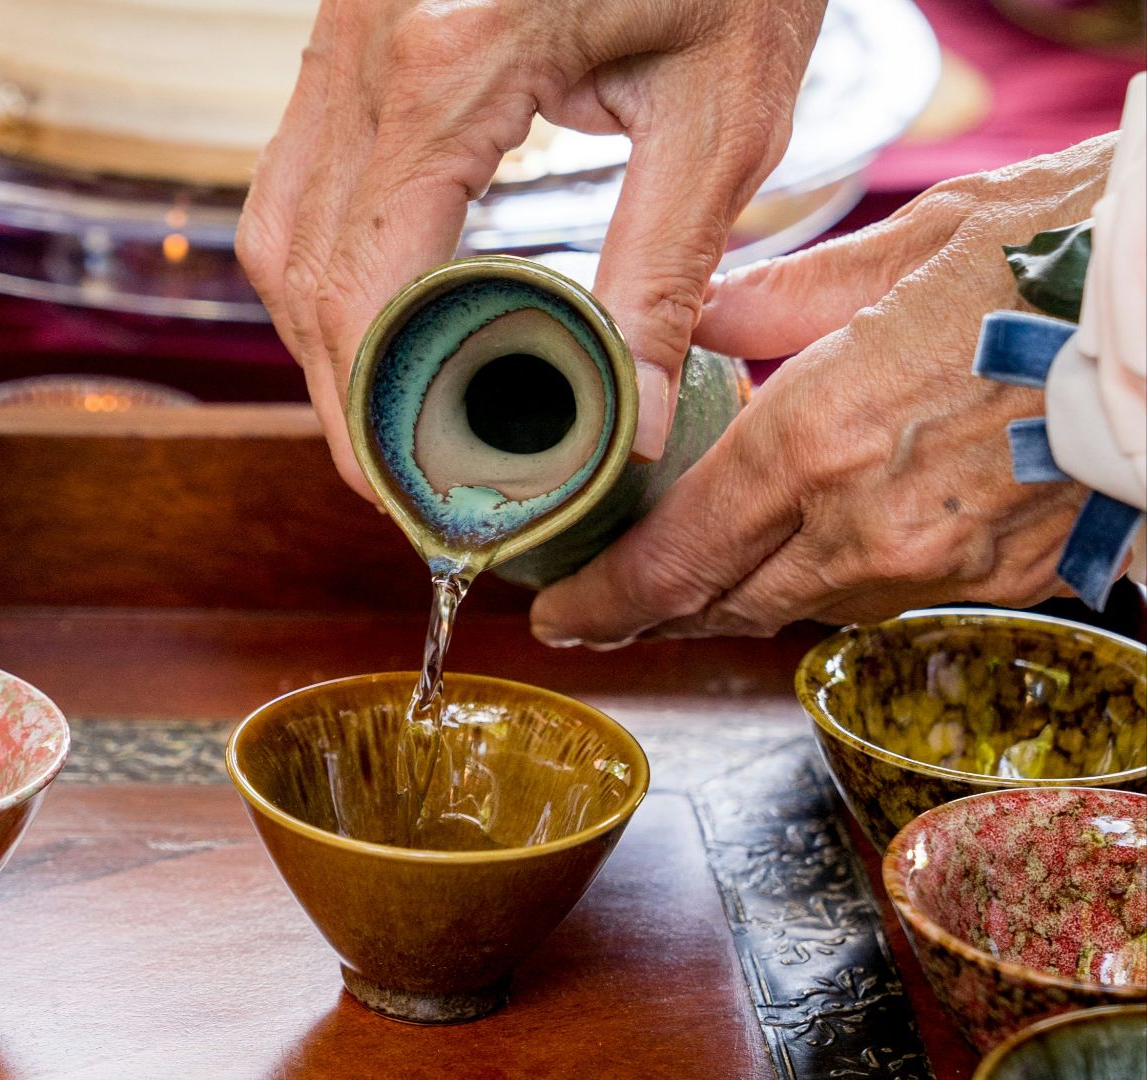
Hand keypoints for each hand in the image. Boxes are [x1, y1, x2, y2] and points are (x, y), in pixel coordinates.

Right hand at [236, 0, 824, 498]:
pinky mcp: (348, 27)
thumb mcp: (723, 110)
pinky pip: (299, 173)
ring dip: (321, 334)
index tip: (418, 493)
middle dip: (342, 392)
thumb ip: (662, 277)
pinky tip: (388, 316)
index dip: (376, 411)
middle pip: (300, 268)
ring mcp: (342, 26)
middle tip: (404, 477)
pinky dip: (328, 262)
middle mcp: (368, 39)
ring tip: (392, 414)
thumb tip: (633, 427)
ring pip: (277, 224)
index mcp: (454, 57)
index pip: (367, 282)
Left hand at [529, 135, 1119, 646]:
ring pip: (808, 606)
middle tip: (602, 613)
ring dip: (744, 596)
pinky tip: (814, 554)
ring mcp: (945, 562)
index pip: (677, 555)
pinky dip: (836, 581)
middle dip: (655, 613)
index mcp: (823, 439)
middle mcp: (872, 523)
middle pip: (729, 601)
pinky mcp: (1008, 576)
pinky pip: (889, 596)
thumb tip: (702, 318)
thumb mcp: (910, 244)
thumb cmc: (1067, 252)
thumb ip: (782, 299)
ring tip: (692, 581)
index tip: (560, 615)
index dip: (606, 600)